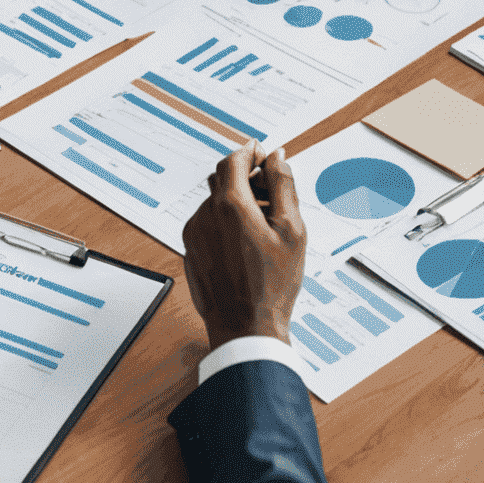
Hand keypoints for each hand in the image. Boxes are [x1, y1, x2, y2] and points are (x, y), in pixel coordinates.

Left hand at [181, 145, 306, 349]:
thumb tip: (278, 158)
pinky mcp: (191, 252)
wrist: (245, 330)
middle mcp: (205, 215)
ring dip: (237, 203)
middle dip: (246, 177)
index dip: (249, 152)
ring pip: (215, 203)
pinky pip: (208, 225)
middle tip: (270, 190)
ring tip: (264, 226)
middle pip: (222, 179)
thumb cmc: (272, 286)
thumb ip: (284, 186)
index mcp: (230, 206)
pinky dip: (226, 222)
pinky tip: (247, 244)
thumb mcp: (292, 231)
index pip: (233, 160)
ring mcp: (194, 235)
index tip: (262, 153)